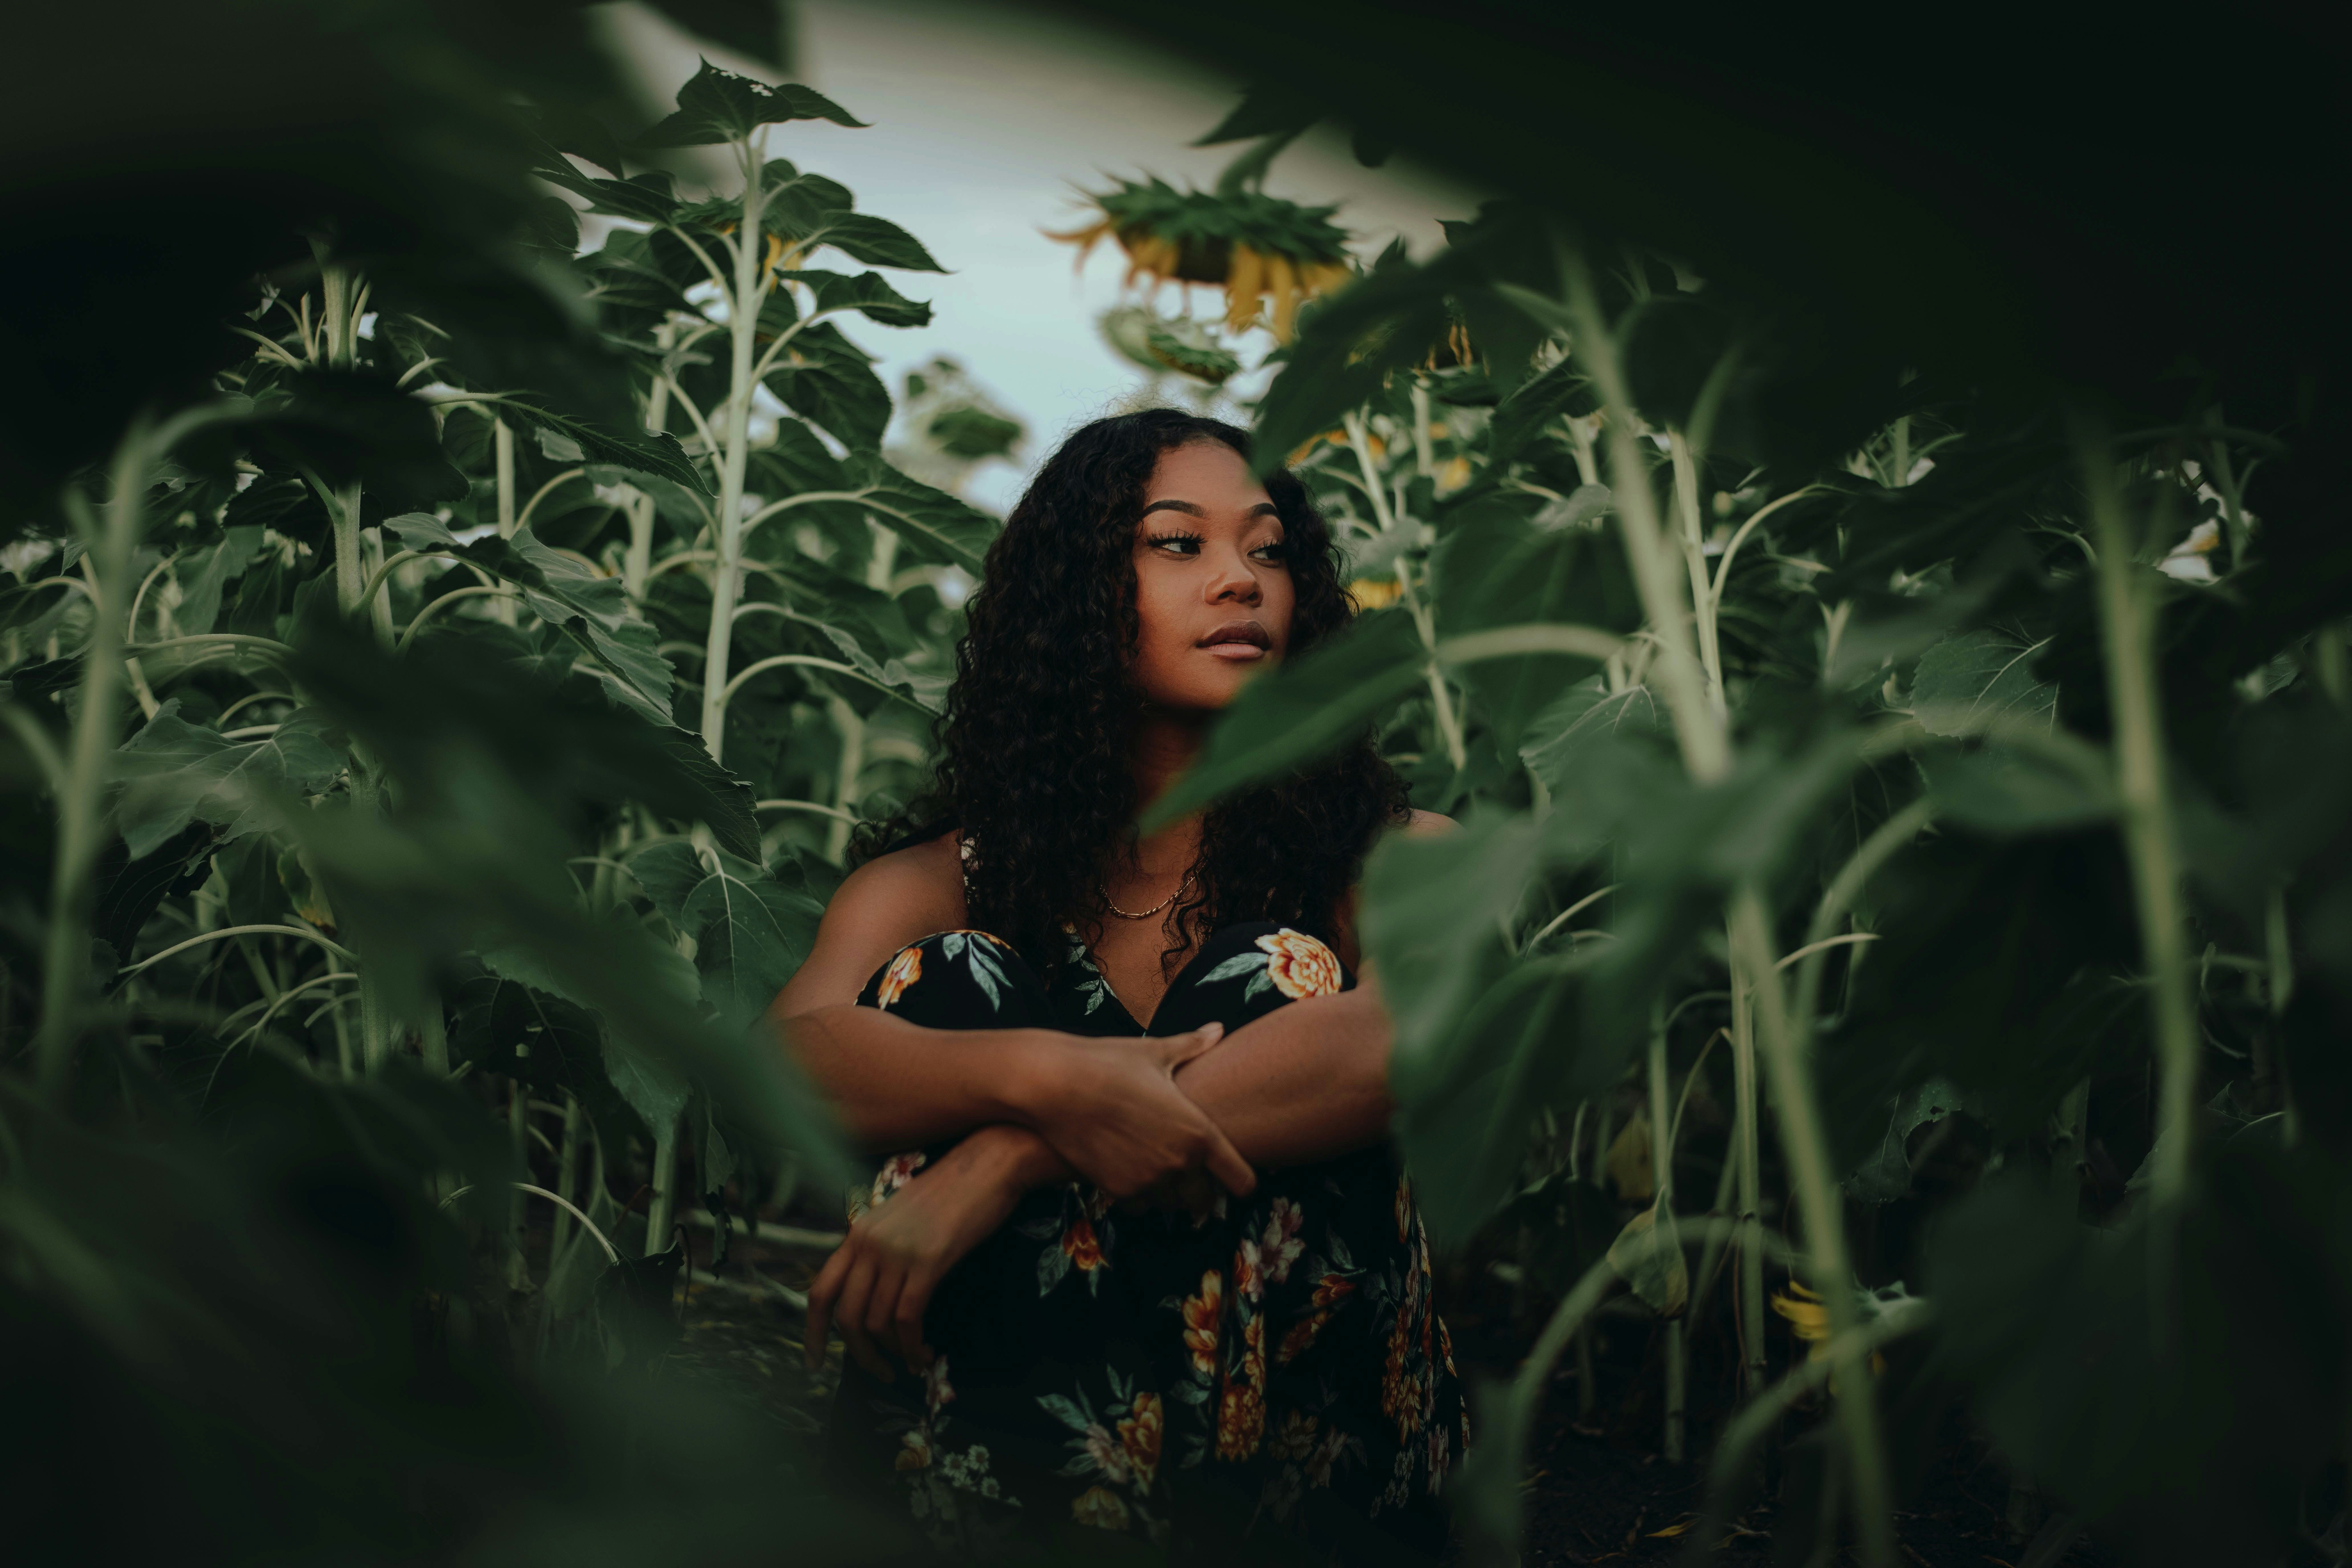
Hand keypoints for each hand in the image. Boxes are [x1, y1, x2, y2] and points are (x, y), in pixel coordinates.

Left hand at [804, 1125, 1049, 1378]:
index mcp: (859, 1233)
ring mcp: (897, 1251)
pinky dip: (913, 1346)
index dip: (812, 1333)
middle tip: (880, 1372)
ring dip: (892, 1353)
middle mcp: (869, 1243)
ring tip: (910, 1362)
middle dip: (861, 1355)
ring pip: (877, 1322)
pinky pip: (908, 1318)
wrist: (989, 1164)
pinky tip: (925, 1355)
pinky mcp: (928, 1261)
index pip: (820, 1290)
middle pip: (847, 1316)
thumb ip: (881, 1252)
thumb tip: (875, 1296)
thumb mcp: (902, 1219)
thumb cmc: (952, 1192)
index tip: (814, 1363)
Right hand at [1026, 1023, 1255, 1202]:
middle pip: (1206, 1200)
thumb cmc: (1109, 1063)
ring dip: (1169, 1192)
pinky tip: (1129, 1169)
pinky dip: (1139, 1194)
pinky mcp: (1118, 1191)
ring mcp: (1148, 1181)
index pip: (1242, 1180)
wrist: (1055, 1086)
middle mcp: (1179, 1164)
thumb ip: (1193, 1047)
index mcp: (1199, 1133)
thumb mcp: (1156, 1053)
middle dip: (1201, 1188)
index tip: (1234, 1175)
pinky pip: (1141, 1206)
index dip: (1243, 1180)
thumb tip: (1218, 1029)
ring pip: (1172, 1205)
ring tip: (1155, 1165)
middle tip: (1189, 1169)